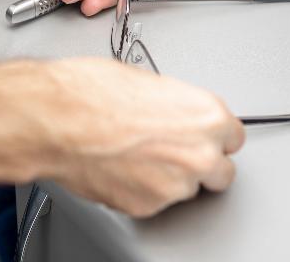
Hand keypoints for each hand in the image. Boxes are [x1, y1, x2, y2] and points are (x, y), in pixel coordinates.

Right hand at [37, 59, 244, 217]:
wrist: (56, 120)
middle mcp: (198, 154)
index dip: (214, 136)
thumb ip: (175, 105)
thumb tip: (174, 112)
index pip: (234, 136)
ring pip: (186, 188)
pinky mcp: (146, 207)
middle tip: (176, 149)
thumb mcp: (146, 81)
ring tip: (137, 155)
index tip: (203, 136)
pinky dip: (142, 189)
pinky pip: (155, 201)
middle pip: (221, 170)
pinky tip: (122, 167)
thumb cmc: (91, 93)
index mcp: (206, 116)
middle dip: (203, 162)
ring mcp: (173, 186)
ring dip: (170, 177)